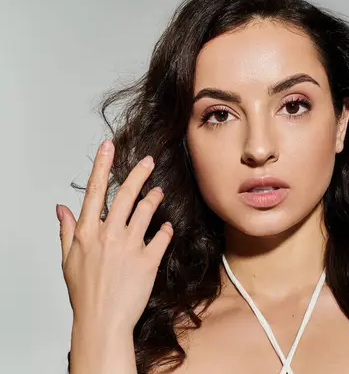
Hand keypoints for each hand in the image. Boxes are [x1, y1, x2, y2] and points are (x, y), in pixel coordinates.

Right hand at [56, 139, 173, 333]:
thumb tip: (61, 208)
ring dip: (155, 198)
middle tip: (150, 162)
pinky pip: (162, 236)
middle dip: (139, 173)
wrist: (102, 321)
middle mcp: (108, 235)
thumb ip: (66, 230)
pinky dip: (166, 229)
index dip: (101, 166)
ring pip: (146, 210)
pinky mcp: (148, 260)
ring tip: (159, 192)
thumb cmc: (84, 292)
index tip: (108, 147)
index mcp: (87, 232)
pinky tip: (167, 227)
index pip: (93, 191)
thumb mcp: (67, 259)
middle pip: (125, 194)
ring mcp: (129, 246)